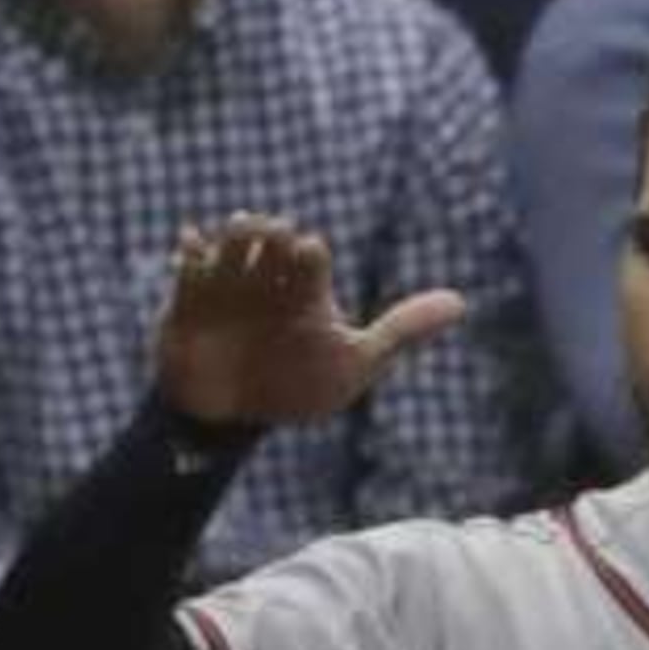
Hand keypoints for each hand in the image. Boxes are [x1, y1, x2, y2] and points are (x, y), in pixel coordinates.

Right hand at [154, 215, 466, 429]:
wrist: (239, 420)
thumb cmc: (299, 387)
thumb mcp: (356, 364)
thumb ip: (401, 330)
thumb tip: (461, 302)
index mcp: (306, 293)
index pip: (310, 259)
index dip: (308, 254)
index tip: (310, 252)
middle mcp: (268, 284)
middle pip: (269, 243)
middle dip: (270, 235)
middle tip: (275, 233)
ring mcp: (227, 293)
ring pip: (229, 250)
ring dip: (233, 238)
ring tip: (238, 228)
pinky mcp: (188, 307)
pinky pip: (186, 272)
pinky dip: (189, 256)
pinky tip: (188, 244)